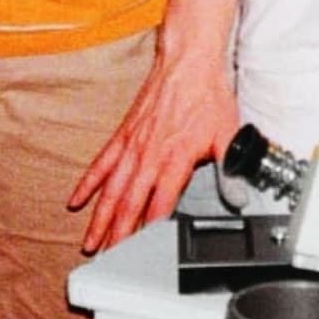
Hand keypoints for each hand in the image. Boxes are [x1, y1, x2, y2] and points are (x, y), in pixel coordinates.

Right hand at [68, 46, 238, 250]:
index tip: (140, 252)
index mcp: (176, 157)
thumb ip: (232, 168)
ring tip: (89, 240)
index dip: (149, 229)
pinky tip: (78, 198)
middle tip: (107, 258)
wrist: (188, 60)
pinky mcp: (124, 133)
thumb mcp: (228, 133)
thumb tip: (239, 196)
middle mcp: (150, 153)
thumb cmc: (207, 94)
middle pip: (130, 201)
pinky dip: (89, 182)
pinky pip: (102, 161)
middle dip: (117, 233)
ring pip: (112, 187)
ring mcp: (133, 144)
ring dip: (100, 216)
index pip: (160, 203)